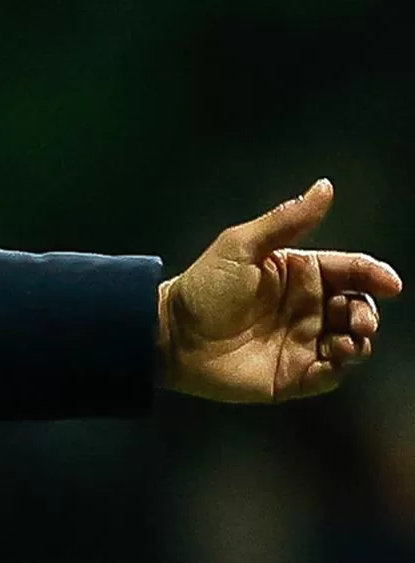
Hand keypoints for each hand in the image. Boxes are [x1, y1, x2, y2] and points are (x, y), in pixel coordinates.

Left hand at [158, 178, 401, 401]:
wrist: (172, 334)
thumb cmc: (205, 285)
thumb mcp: (242, 247)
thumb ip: (286, 221)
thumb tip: (325, 186)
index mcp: (298, 273)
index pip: (348, 270)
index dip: (373, 275)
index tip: (390, 283)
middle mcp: (306, 307)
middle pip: (357, 308)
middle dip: (367, 314)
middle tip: (358, 321)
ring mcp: (301, 341)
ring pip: (351, 343)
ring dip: (358, 343)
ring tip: (345, 343)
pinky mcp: (294, 375)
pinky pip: (330, 376)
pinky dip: (339, 370)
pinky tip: (331, 362)